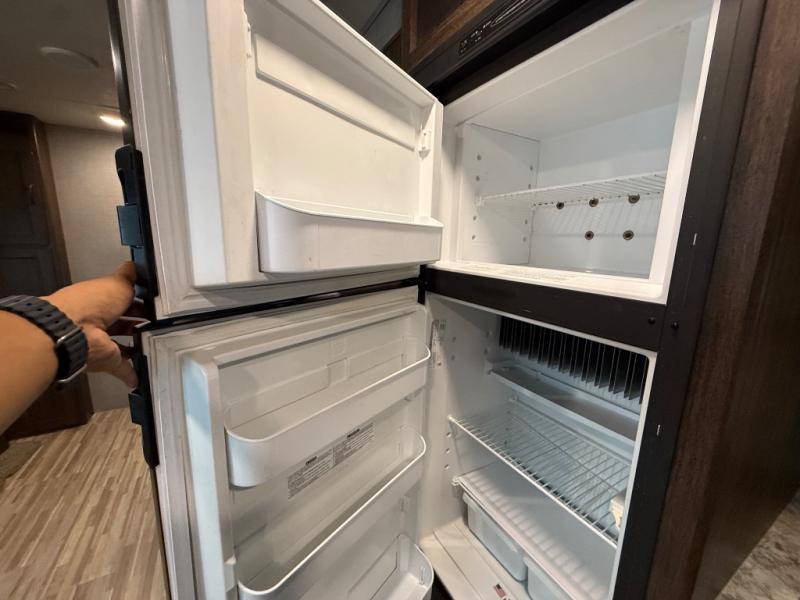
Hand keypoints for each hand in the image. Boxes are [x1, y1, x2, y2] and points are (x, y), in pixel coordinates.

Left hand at [44, 262, 145, 386]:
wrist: (74, 331)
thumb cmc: (93, 302)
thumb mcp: (116, 282)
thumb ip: (128, 276)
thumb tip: (134, 265)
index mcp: (102, 300)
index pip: (123, 299)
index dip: (139, 300)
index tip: (156, 303)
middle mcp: (100, 321)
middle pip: (123, 323)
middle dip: (140, 324)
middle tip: (161, 325)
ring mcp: (102, 342)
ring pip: (123, 345)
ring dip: (137, 347)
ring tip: (157, 346)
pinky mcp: (106, 360)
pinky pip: (121, 368)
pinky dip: (131, 373)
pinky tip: (142, 376)